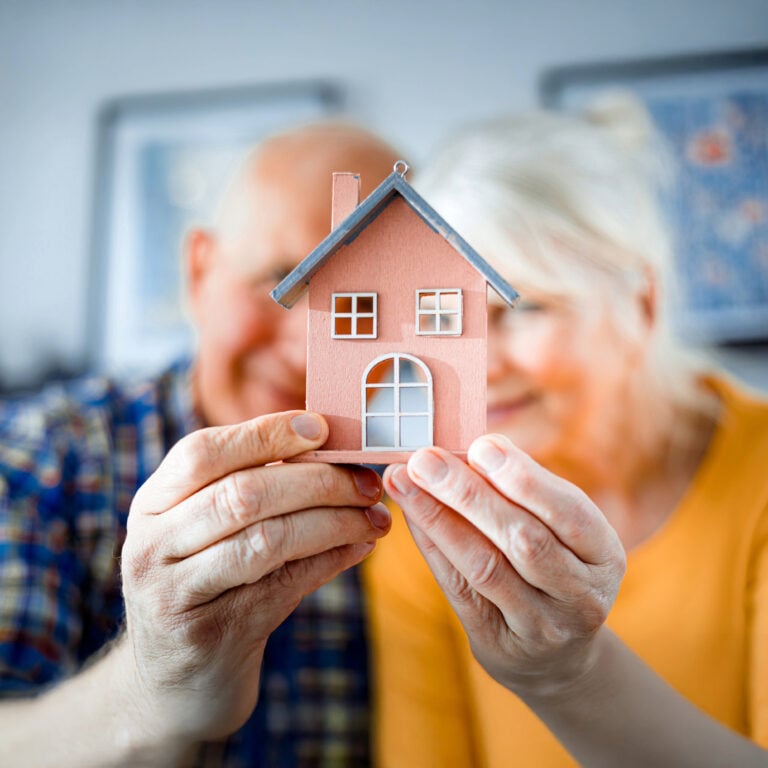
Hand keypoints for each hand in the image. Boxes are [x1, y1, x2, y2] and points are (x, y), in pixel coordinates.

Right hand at [119, 411, 388, 745]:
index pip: (204, 452)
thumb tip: (332, 449)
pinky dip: (330, 561)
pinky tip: (360, 548)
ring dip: (335, 523)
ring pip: (268, 540)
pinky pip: (283, 586)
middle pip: (244, 494)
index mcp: (152, 503)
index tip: (321, 427)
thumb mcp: (205, 531)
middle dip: (319, 482)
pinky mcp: (208, 634)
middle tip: (368, 482)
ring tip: (375, 518)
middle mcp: (152, 544)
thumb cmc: (205, 584)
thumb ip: (249, 488)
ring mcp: (174, 593)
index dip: (265, 435)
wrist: (173, 682)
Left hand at [383, 433, 624, 698]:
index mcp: (603, 554)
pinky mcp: (499, 644)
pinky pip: (459, 589)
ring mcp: (541, 626)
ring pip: (485, 566)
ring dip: (439, 517)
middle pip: (522, 540)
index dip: (524, 479)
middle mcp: (581, 595)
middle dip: (468, 493)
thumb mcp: (560, 532)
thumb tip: (475, 447)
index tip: (481, 445)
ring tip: (404, 480)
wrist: (555, 655)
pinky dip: (432, 546)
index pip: (568, 512)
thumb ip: (526, 493)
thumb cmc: (552, 568)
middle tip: (425, 459)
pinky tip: (411, 515)